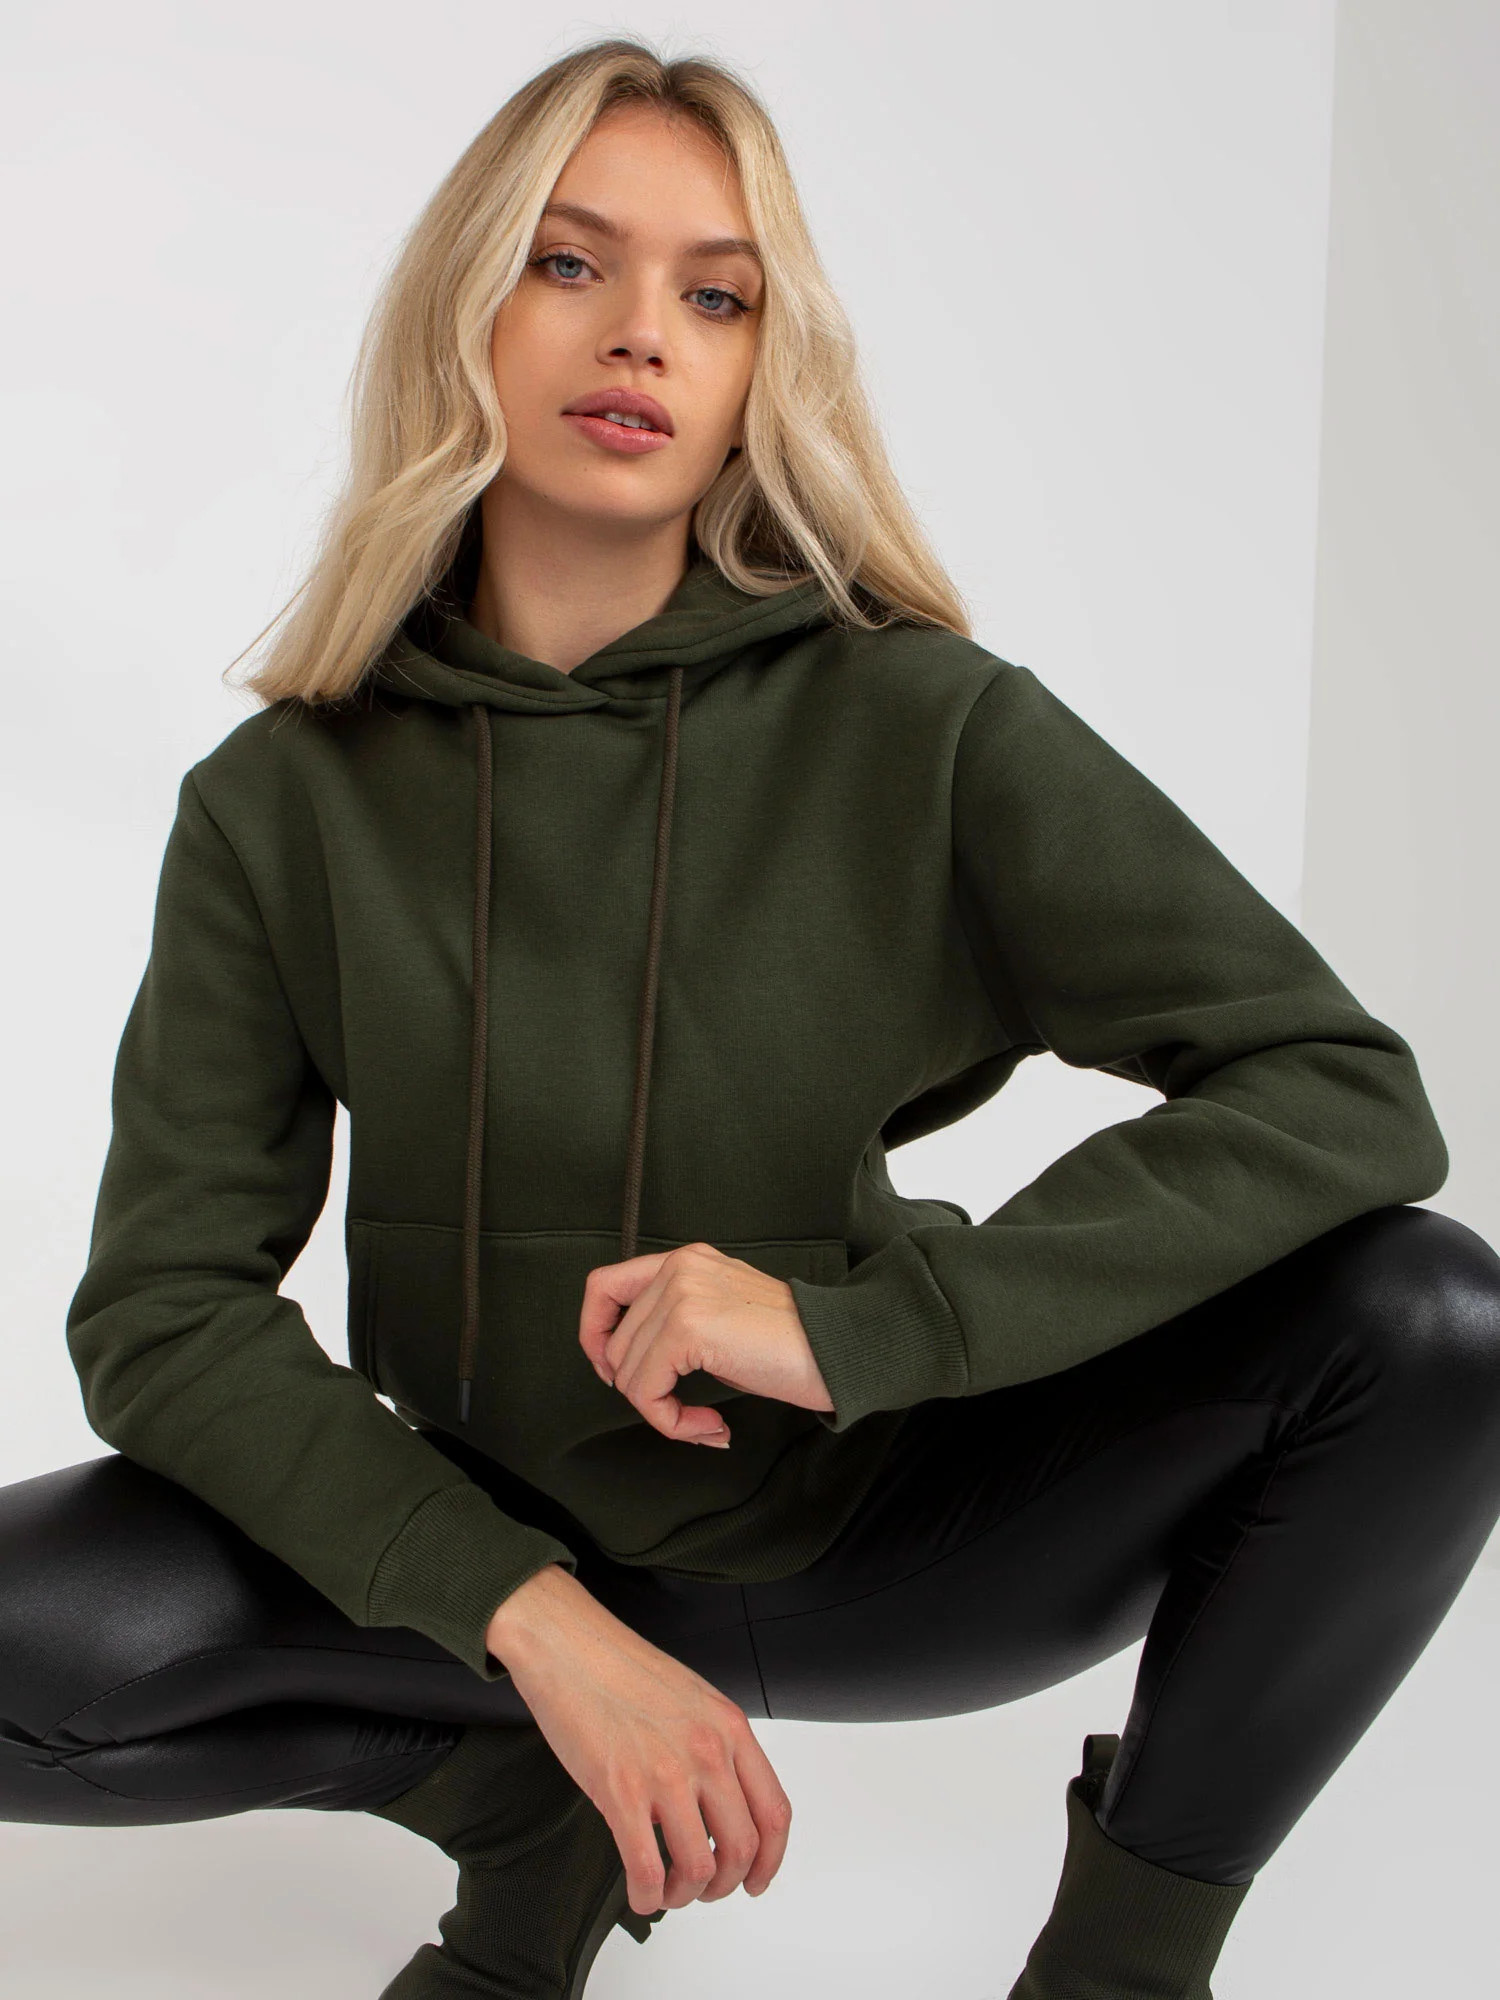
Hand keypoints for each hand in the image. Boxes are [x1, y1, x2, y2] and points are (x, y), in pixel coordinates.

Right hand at [485, 1563, 792, 1916]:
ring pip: (700, 1868)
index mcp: (728, 1727)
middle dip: (725, 1884)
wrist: (568, 1644)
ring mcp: (667, 1772)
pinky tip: (640, 1893)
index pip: (774, 1812)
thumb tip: (716, 1804)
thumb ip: (713, 1745)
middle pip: (743, 1847)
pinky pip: (648, 1870)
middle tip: (703, 1889)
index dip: (769, 1860)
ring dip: (684, 1894)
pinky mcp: (621, 1792)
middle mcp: (707, 1751)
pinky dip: (648, 1897)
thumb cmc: (620, 1667)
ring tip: (667, 1888)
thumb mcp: (691, 1697)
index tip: (755, 1879)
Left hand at [577, 1241, 834, 1446]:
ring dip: (662, 1414)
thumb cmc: (792, 1344)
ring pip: (626, 1373)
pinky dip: (672, 1423)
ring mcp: (680, 1294)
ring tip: (706, 1424)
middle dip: (641, 1391)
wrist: (839, 1348)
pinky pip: (646, 1392)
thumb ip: (676, 1323)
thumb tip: (628, 1368)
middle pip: (613, 1344)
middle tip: (682, 1413)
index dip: (594, 1334)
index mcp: (686, 1260)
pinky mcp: (687, 1328)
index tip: (613, 1373)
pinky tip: (712, 1427)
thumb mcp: (723, 1317)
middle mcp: (678, 1268)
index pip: (604, 1286)